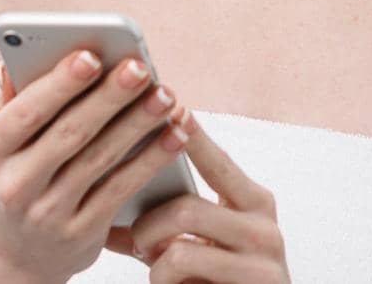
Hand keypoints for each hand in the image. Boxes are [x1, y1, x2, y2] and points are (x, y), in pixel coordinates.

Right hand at [0, 51, 190, 281]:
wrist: (13, 256)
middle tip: (140, 68)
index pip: (26, 112)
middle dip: (109, 97)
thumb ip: (3, 102)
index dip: (60, 84)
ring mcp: (48, 213)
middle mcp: (14, 185)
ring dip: (138, 124)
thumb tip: (9, 63)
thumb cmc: (4, 176)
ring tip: (166, 95)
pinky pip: (122, 188)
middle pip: (70, 133)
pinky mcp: (81, 232)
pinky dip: (151, 160)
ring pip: (101, 159)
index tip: (91, 54)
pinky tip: (175, 134)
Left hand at [114, 109, 290, 282]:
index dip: (194, 136)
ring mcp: (263, 254)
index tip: (174, 106)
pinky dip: (164, 281)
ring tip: (156, 269)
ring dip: (154, 259)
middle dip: (148, 225)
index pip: (216, 160)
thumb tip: (108, 204)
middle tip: (135, 240)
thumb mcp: (194, 250)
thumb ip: (161, 227)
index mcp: (252, 201)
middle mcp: (263, 221)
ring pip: (180, 240)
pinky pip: (184, 268)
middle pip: (186, 204)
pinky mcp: (257, 281)